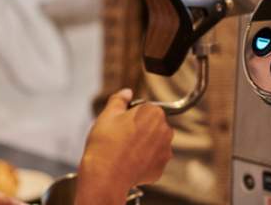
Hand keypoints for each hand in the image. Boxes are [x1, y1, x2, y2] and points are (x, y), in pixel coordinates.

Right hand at [76, 88, 172, 204]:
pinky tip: (129, 163)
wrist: (105, 177)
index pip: (146, 108)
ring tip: (124, 151)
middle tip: (121, 137)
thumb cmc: (105, 144)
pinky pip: (152, 160)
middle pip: (152, 125)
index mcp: (154, 113)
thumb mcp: (108, 114)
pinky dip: (143, 161)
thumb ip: (120, 99)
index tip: (121, 123)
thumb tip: (127, 92)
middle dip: (140, 129)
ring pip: (154, 143)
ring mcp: (165, 151)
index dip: (131, 114)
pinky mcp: (160, 169)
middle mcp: (165, 131)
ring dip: (143, 145)